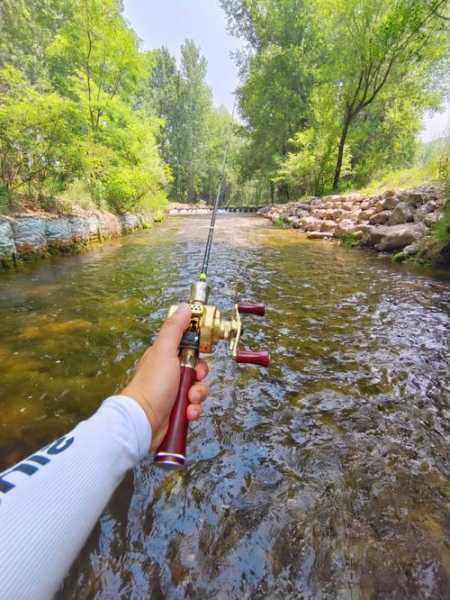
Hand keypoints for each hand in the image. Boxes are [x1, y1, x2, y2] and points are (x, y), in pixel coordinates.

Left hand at [121, 304, 207, 449]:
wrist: (143, 421)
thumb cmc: (151, 385)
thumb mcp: (164, 351)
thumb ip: (175, 329)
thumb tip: (184, 307)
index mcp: (166, 356)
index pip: (190, 347)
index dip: (198, 352)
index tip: (200, 355)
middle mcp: (170, 373)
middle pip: (198, 369)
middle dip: (200, 377)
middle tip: (193, 379)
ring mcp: (174, 392)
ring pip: (198, 389)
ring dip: (197, 396)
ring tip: (188, 401)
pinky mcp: (177, 410)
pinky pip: (195, 407)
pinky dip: (193, 410)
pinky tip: (186, 413)